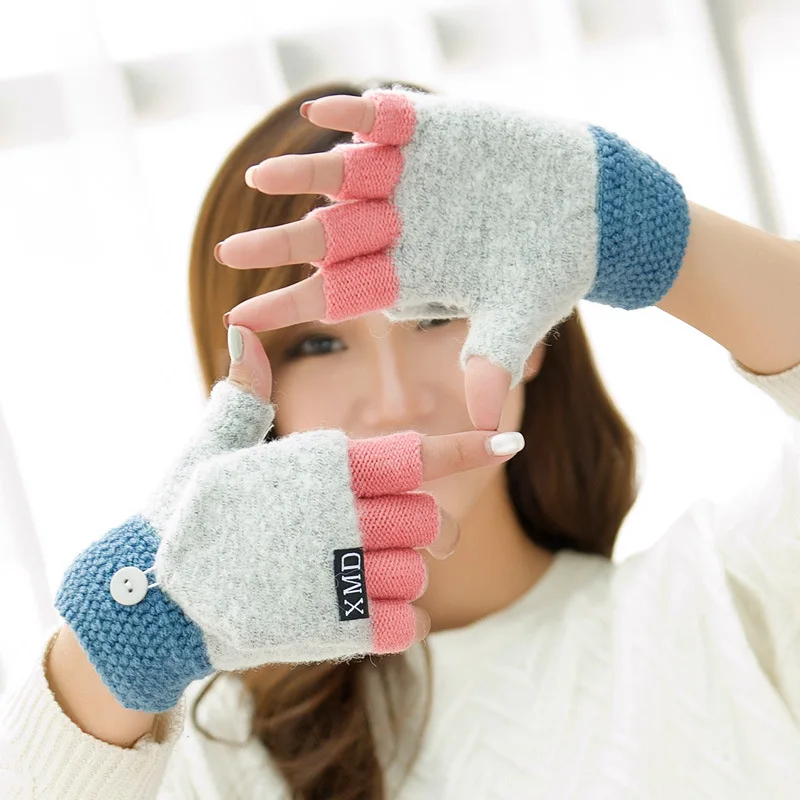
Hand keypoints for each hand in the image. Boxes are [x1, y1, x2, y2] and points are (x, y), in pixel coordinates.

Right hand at [54, 326, 524, 711]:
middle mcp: (343, 517)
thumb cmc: (183, 515)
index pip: (417, 454)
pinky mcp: (338, 628)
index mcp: (324, 467)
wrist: (154, 601)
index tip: (510, 441)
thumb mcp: (212, 446)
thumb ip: (243, 392)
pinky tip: (369, 610)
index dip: (469, 448)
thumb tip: (241, 332)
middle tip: (383, 529)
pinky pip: (405, 622)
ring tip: (354, 571)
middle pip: (427, 517)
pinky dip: (399, 618)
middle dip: (415, 523)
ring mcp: (344, 575)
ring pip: (417, 571)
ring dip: (398, 572)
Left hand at [218, 88, 689, 429]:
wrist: (589, 206)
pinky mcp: (431, 131)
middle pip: (325, 238)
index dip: (288, 307)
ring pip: (343, 176)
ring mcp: (408, 178)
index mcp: (404, 273)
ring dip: (303, 175)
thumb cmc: (549, 268)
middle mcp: (395, 226)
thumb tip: (489, 433)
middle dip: (278, 246)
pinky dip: (355, 116)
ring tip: (262, 178)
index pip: (334, 293)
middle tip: (229, 255)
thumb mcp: (517, 317)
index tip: (237, 324)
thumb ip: (492, 363)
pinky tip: (320, 116)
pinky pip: (384, 121)